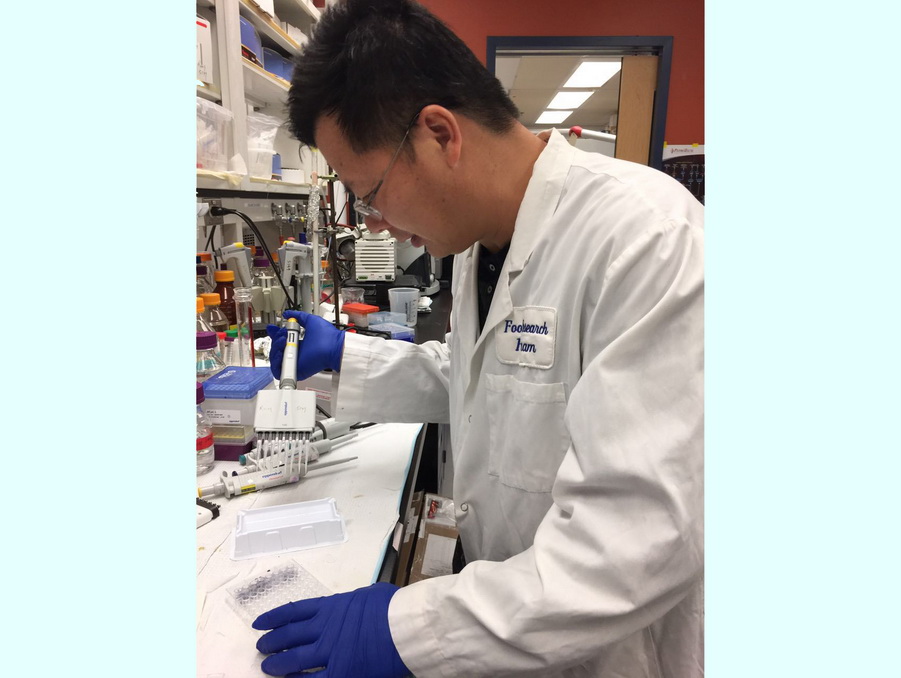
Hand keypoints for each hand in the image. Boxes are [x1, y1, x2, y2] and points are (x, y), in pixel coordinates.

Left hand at [253, 582, 409, 677]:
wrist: (407, 626)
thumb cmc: (394, 607)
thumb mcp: (370, 594)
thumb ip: (355, 603)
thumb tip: (356, 604)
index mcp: (331, 606)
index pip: (294, 611)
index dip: (273, 618)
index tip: (259, 623)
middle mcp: (325, 628)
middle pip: (288, 635)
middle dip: (271, 642)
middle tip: (261, 647)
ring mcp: (330, 651)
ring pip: (293, 659)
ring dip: (277, 664)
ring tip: (267, 667)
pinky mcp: (341, 672)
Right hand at [266, 310, 344, 380]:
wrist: (333, 346)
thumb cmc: (327, 335)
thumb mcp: (310, 321)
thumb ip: (298, 316)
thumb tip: (288, 313)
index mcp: (299, 344)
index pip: (282, 342)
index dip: (275, 335)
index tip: (272, 328)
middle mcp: (295, 354)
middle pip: (276, 349)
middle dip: (276, 339)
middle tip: (283, 333)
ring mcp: (295, 363)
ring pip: (275, 359)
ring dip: (275, 348)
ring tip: (283, 340)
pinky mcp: (295, 371)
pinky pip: (278, 370)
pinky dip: (276, 361)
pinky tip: (281, 351)